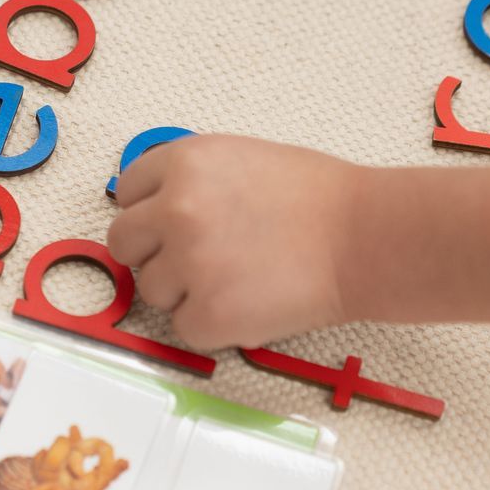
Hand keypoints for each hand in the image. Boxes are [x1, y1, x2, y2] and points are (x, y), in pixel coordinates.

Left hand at [108, 135, 365, 348]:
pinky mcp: (206, 315)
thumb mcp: (242, 159)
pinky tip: (249, 305)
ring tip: (238, 280)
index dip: (151, 212)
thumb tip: (155, 210)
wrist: (365, 237)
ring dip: (185, 292)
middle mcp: (174, 209)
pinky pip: (183, 329)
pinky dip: (211, 326)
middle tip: (198, 261)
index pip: (127, 193)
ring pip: (152, 291)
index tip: (173, 226)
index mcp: (184, 163)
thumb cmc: (319, 197)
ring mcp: (187, 264)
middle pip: (123, 244)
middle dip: (154, 254)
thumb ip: (193, 180)